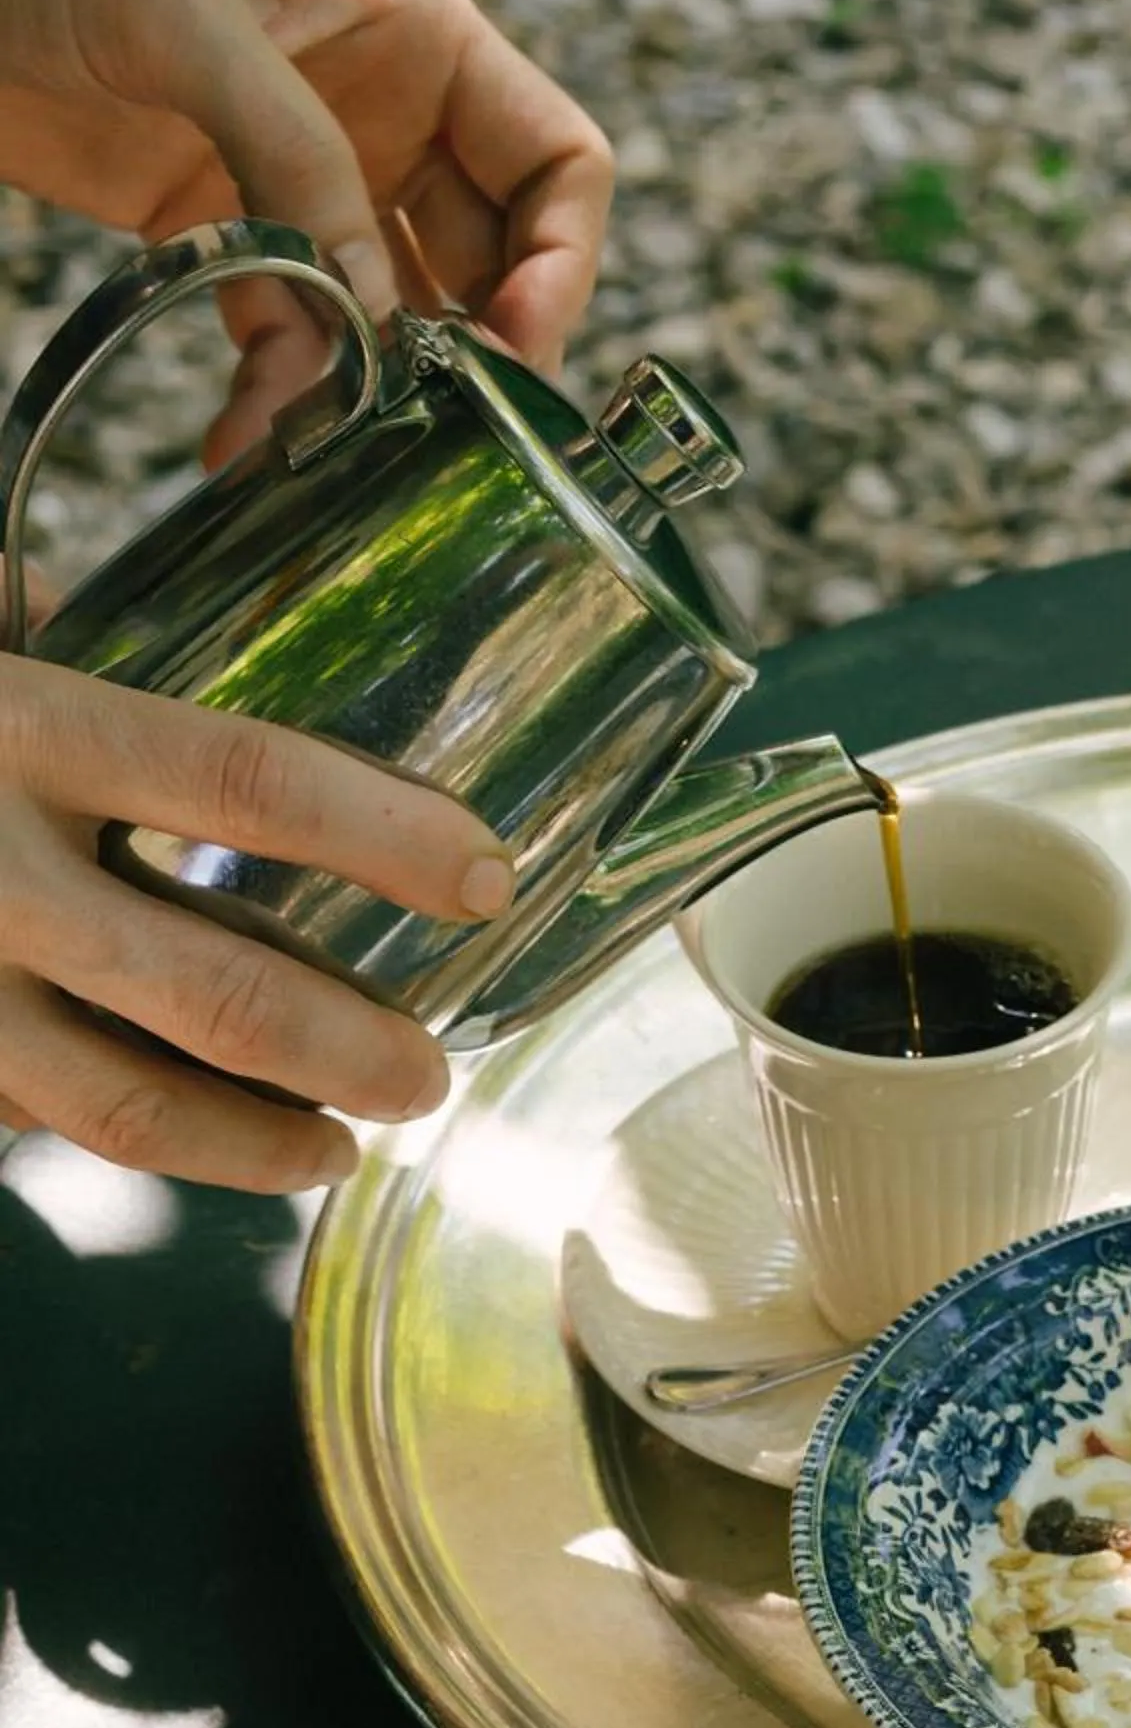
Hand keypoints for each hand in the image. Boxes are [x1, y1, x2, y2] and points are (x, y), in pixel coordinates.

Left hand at [0, 0, 611, 461]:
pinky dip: (280, 395)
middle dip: (474, 349)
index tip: (517, 348)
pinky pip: (291, 334)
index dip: (563, 263)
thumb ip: (296, 156)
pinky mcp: (232, 232)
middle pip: (491, 261)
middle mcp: (386, 113)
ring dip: (371, 387)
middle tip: (448, 430)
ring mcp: (312, 179)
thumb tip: (380, 311)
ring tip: (326, 442)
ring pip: (394, 315)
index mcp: (416, 35)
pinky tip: (246, 441)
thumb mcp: (187, 19)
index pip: (558, 164)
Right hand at [0, 655, 512, 1192]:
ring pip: (129, 1107)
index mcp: (27, 730)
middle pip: (220, 993)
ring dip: (257, 1147)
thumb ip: (69, 640)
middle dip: (351, 1052)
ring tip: (338, 1152)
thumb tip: (190, 576)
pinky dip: (144, 1135)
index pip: (249, 784)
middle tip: (429, 1077)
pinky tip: (206, 1137)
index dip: (387, 837)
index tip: (487, 877)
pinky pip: (48, 1117)